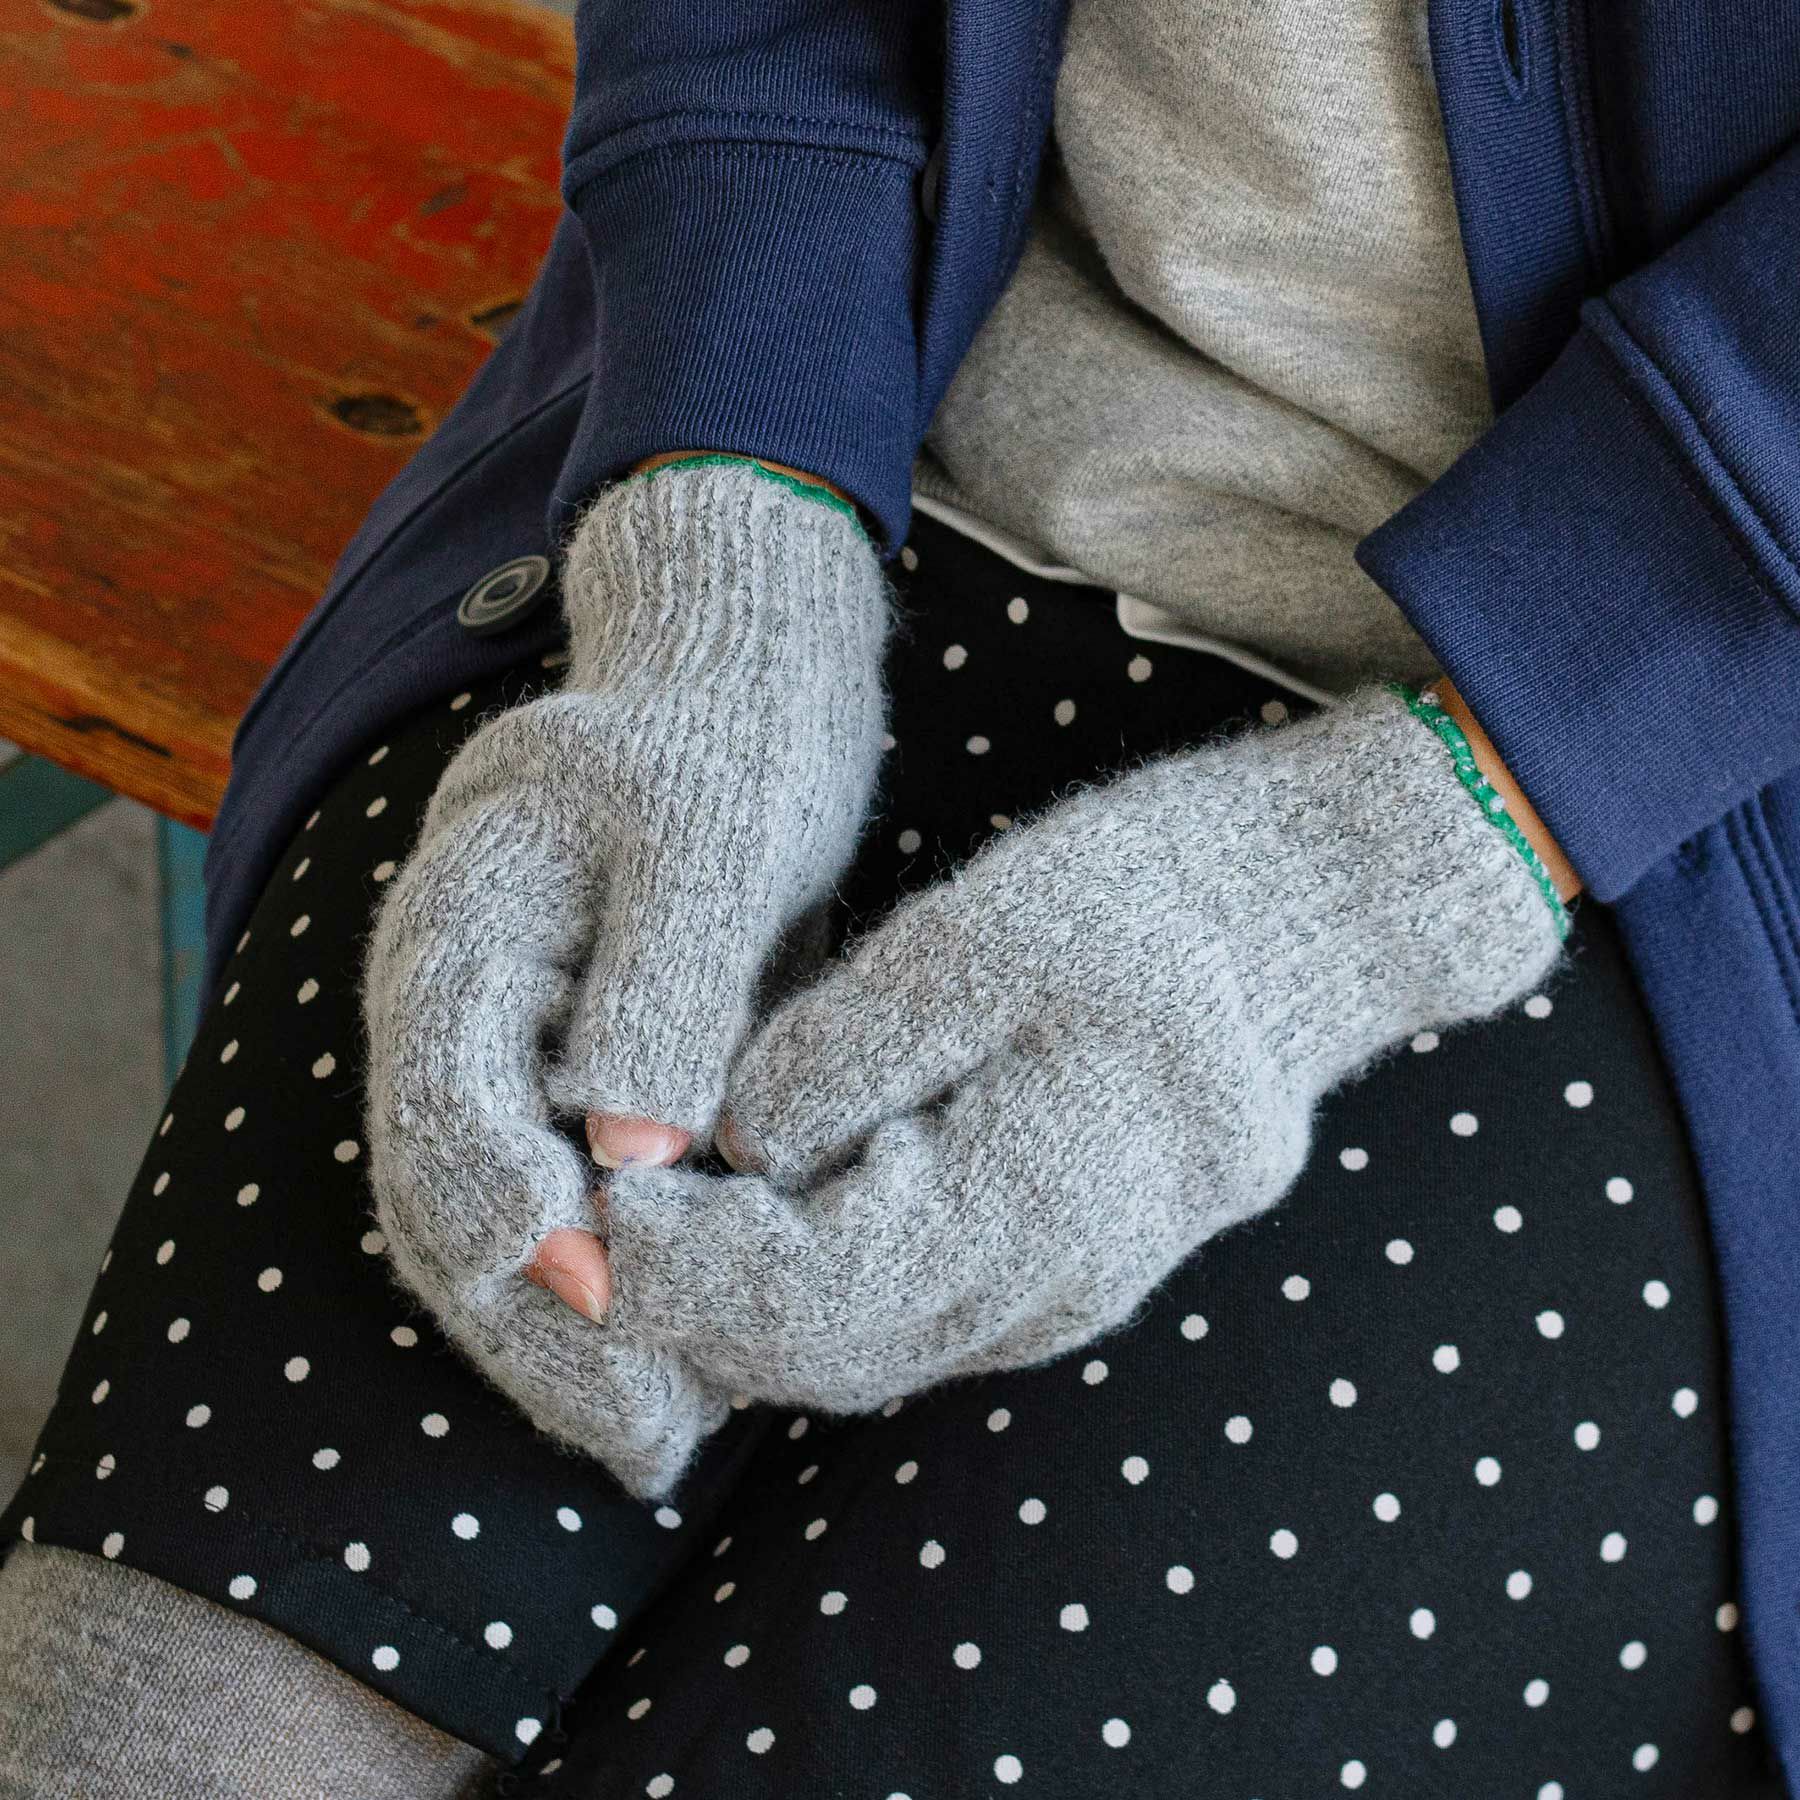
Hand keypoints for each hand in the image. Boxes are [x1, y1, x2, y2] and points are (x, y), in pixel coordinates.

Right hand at [360, 460, 890, 1495]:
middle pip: (452, 1194)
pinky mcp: (564, 1067)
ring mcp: (501, 1041)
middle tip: (651, 1436)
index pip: (441, 1108)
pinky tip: (680, 1352)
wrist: (734, 684)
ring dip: (570, 1333)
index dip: (511, 1222)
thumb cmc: (725, 741)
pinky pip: (560, 1195)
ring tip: (665, 1434)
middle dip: (541, 1325)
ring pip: (499, 1217)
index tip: (604, 1311)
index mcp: (457, 930)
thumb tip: (622, 1160)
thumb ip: (661, 990)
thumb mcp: (708, 839)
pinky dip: (611, 1280)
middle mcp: (455, 1004)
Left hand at [590, 686, 1567, 1414]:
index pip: (810, 1296)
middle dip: (698, 1306)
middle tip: (595, 1225)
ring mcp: (1069, 1292)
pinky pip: (915, 1314)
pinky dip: (819, 1288)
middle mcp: (1053, 1288)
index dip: (683, 1270)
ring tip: (654, 1221)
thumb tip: (730, 1148)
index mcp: (1033, 1206)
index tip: (591, 1207)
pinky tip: (762, 1214)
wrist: (1304, 923)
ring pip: (868, 1350)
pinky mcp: (1066, 1267)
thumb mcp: (978, 940)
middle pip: (829, 1354)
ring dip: (750, 1308)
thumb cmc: (1148, 901)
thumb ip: (842, 1057)